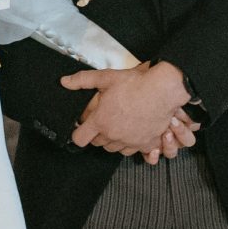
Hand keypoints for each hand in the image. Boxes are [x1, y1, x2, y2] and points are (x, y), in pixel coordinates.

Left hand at [64, 61, 195, 159]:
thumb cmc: (135, 84)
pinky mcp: (144, 144)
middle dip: (96, 134)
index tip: (80, 128)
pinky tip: (131, 132)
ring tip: (117, 125)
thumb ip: (82, 80)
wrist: (163, 90)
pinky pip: (131, 151)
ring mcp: (129, 141)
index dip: (77, 133)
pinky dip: (129, 144)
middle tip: (102, 120)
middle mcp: (113, 135)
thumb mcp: (106, 78)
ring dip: (112, 140)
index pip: (79, 139)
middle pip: (97, 143)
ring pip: (113, 148)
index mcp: (100, 121)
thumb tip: (65, 81)